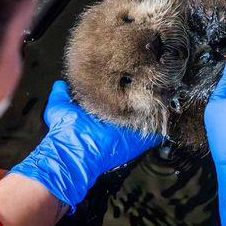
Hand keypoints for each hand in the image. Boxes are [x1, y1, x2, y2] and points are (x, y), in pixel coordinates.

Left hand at [9, 80, 160, 212]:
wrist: (73, 152)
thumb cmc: (65, 131)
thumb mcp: (59, 107)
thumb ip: (60, 94)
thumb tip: (60, 83)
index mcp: (101, 113)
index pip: (116, 98)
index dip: (122, 87)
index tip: (128, 73)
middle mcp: (116, 121)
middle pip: (133, 106)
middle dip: (140, 94)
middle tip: (149, 79)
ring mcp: (128, 131)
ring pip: (146, 117)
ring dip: (154, 106)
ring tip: (162, 89)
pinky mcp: (137, 140)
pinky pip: (155, 132)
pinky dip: (162, 122)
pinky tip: (166, 107)